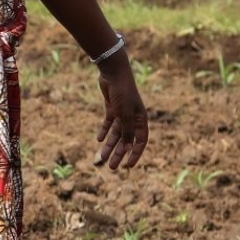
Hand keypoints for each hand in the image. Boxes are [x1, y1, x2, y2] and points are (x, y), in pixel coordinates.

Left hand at [94, 55, 148, 170]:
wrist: (114, 73)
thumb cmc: (123, 93)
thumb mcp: (124, 115)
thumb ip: (126, 132)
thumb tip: (127, 149)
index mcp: (141, 119)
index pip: (140, 141)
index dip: (135, 154)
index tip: (128, 166)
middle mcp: (132, 117)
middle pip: (126, 140)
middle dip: (119, 153)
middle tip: (111, 167)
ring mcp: (122, 112)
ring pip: (116, 133)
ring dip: (109, 145)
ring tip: (101, 157)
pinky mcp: (112, 107)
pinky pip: (109, 123)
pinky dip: (104, 131)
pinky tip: (99, 140)